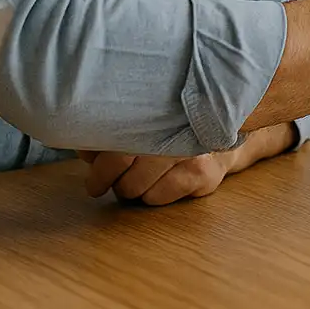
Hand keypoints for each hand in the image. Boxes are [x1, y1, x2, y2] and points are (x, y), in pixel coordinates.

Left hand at [77, 123, 294, 204]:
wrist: (224, 123)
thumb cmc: (171, 123)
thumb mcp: (140, 116)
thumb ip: (109, 129)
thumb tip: (85, 152)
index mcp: (155, 109)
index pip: (113, 154)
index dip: (97, 169)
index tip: (93, 175)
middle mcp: (175, 131)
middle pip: (123, 175)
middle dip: (111, 182)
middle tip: (108, 180)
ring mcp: (193, 153)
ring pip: (138, 191)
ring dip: (133, 188)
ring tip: (141, 174)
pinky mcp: (205, 175)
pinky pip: (158, 198)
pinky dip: (153, 195)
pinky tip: (163, 179)